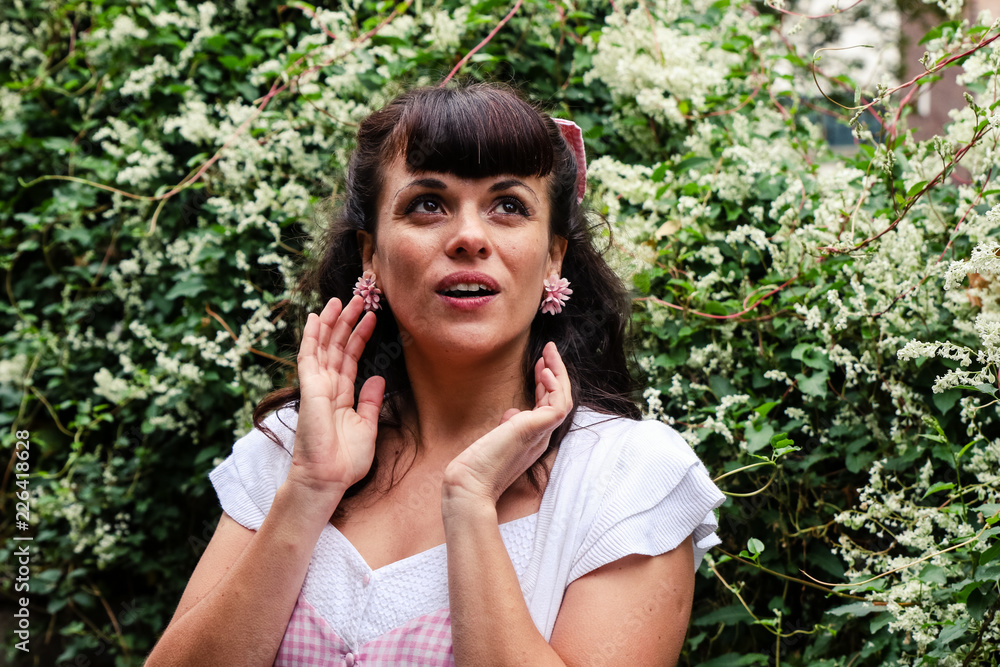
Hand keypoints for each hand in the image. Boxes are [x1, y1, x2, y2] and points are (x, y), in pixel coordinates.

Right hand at [288, 295, 385, 503]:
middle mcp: (328, 387)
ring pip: (324, 346)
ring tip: (341, 298)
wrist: (328, 479)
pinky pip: (310, 356)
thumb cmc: (345, 461)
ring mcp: (317, 386)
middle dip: (348, 321)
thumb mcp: (366, 426)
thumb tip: (378, 378)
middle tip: (359, 297)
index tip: (372, 316)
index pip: (351, 357)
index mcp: (341, 395)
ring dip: (332, 321)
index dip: (360, 336)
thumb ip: (370, 401)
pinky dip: (313, 336)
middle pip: (337, 346)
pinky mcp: (309, 388)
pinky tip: (317, 317)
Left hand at [442, 342, 572, 507]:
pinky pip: (558, 405)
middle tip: (549, 350)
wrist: (471, 483)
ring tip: (548, 353)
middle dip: (556, 373)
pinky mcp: (538, 430)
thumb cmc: (478, 465)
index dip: (546, 384)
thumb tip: (511, 413)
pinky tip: (543, 371)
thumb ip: (507, 426)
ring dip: (558, 373)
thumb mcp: (496, 438)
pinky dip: (554, 386)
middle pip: (560, 399)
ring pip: (563, 399)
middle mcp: (542, 436)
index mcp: (533, 438)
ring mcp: (542, 434)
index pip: (547, 406)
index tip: (539, 365)